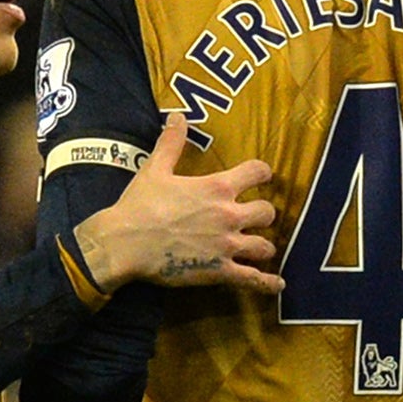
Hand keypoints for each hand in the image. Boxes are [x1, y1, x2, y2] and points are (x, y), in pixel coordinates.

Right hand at [75, 115, 282, 294]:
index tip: (262, 176)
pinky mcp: (220, 271)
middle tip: (254, 217)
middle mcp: (229, 215)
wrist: (124, 243)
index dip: (262, 173)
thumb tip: (177, 116)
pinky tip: (278, 284)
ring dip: (263, 247)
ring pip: (265, 246)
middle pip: (267, 212)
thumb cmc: (140, 205)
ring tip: (259, 248)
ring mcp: (227, 245)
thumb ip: (171, 143)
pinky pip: (253, 279)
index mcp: (217, 188)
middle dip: (263, 214)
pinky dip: (268, 283)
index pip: (257, 172)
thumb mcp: (155, 169)